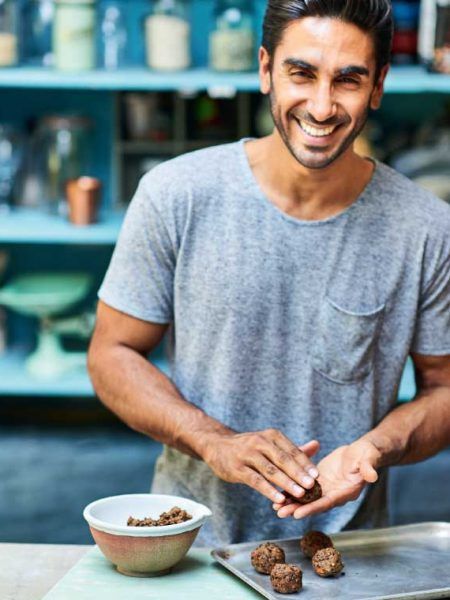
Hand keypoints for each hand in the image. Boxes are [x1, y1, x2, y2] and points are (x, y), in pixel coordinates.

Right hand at [200, 429, 320, 504]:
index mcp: (271, 436)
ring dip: (286, 482)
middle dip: (299, 473)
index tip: (318, 476)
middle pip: (283, 459)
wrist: (217, 445)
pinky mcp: (237, 468)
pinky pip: (255, 480)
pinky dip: (268, 489)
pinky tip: (279, 499)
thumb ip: (293, 448)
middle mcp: (260, 442)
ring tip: (300, 494)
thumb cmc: (250, 447)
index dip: (305, 463)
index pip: (292, 450)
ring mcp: (247, 454)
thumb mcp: (270, 443)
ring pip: (270, 470)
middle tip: (312, 485)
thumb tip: (317, 446)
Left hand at [272, 438, 380, 518]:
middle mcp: (335, 494)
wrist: (363, 451)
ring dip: (292, 503)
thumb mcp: (369, 459)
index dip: (313, 508)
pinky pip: (304, 488)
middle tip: (280, 513)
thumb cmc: (367, 454)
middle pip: (314, 504)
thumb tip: (373, 476)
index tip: (298, 513)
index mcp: (347, 492)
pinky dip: (292, 492)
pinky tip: (279, 494)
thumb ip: (368, 468)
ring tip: (275, 508)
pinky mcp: (320, 481)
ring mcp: (326, 489)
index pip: (328, 502)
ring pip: (307, 499)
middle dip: (297, 509)